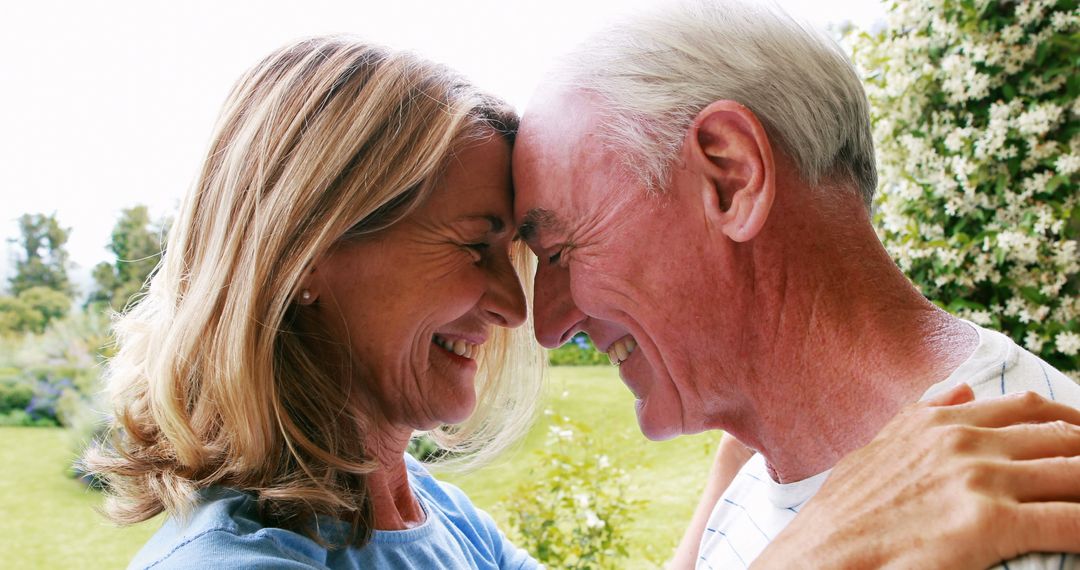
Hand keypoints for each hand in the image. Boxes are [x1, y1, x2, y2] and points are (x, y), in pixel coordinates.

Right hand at [753, 384, 1079, 568]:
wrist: (820, 557)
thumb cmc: (845, 514)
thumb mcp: (877, 449)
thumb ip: (924, 415)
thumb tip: (963, 388)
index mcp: (940, 422)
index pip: (1031, 409)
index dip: (1072, 424)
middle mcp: (964, 442)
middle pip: (1064, 438)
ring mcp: (979, 479)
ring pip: (1075, 474)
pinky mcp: (990, 523)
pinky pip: (1070, 520)